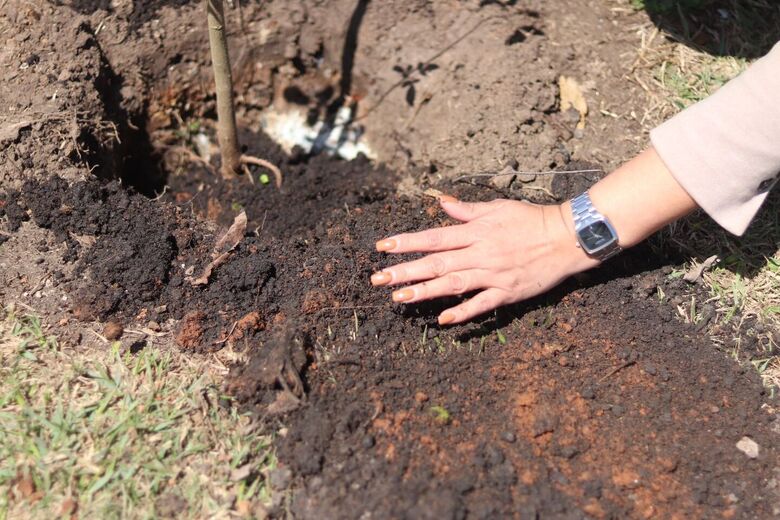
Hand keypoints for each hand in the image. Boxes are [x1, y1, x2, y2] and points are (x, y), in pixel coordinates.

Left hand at [371, 196, 598, 324]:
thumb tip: (442, 203)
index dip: (406, 242)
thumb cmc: (531, 219)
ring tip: (399, 298)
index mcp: (476, 232)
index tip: (382, 247)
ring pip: (453, 284)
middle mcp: (480, 253)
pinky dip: (462, 313)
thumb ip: (467, 210)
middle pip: (436, 263)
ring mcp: (493, 274)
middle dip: (405, 270)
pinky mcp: (507, 292)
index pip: (434, 237)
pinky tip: (442, 320)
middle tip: (378, 279)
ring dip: (424, 292)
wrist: (567, 238)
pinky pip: (481, 305)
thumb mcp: (497, 207)